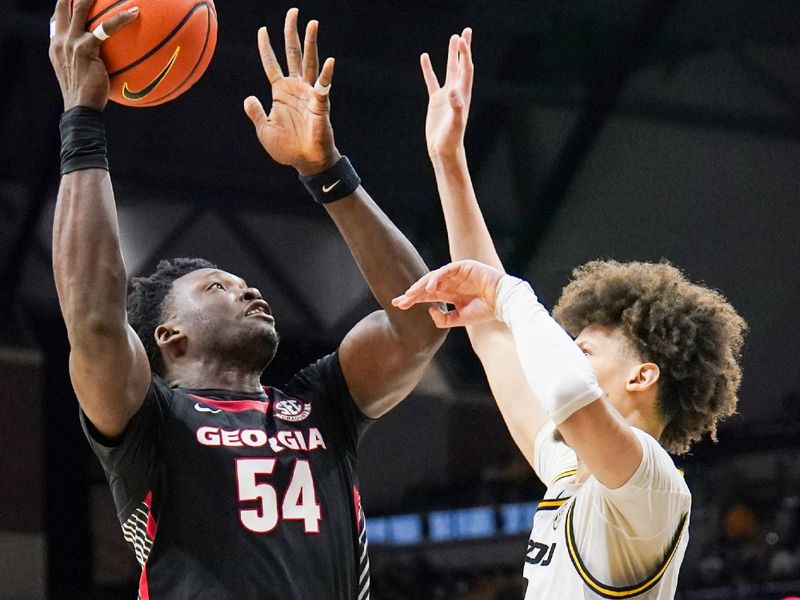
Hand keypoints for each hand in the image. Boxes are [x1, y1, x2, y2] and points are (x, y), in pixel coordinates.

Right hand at [49, 0, 138, 110]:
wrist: (81, 108)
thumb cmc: (87, 97)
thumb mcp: (80, 76)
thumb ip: (86, 61)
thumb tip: (104, 61)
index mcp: (56, 46)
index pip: (57, 19)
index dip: (64, 5)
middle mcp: (60, 40)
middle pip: (64, 7)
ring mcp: (70, 42)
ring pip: (80, 9)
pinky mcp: (84, 47)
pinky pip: (106, 27)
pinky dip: (121, 18)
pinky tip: (135, 13)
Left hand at [244, 8, 339, 176]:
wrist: (306, 162)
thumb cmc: (287, 148)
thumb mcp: (264, 130)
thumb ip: (255, 113)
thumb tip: (248, 98)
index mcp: (280, 92)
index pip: (271, 64)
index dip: (266, 47)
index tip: (262, 30)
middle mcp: (296, 88)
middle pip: (293, 54)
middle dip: (292, 33)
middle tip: (293, 12)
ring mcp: (309, 94)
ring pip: (309, 63)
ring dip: (311, 43)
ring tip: (312, 23)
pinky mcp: (320, 104)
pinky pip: (323, 87)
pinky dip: (326, 74)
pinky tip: (329, 61)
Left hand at [391, 259, 502, 327]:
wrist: (502, 302)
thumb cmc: (484, 311)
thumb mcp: (460, 319)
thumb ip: (444, 319)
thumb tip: (429, 311)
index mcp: (449, 294)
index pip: (427, 296)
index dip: (412, 299)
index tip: (398, 305)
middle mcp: (450, 283)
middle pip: (426, 287)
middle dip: (412, 293)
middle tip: (398, 301)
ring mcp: (456, 274)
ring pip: (433, 278)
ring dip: (421, 286)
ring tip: (410, 294)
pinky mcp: (463, 266)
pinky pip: (446, 271)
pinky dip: (436, 278)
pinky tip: (428, 288)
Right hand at [421, 28, 472, 158]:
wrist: (444, 150)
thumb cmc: (452, 139)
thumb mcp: (455, 123)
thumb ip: (456, 106)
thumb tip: (452, 90)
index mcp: (464, 94)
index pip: (466, 69)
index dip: (465, 54)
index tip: (461, 40)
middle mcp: (457, 92)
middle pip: (462, 65)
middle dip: (463, 49)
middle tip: (465, 31)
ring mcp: (446, 96)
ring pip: (450, 70)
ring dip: (451, 55)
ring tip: (452, 38)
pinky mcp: (436, 101)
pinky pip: (432, 81)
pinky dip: (428, 69)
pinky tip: (425, 57)